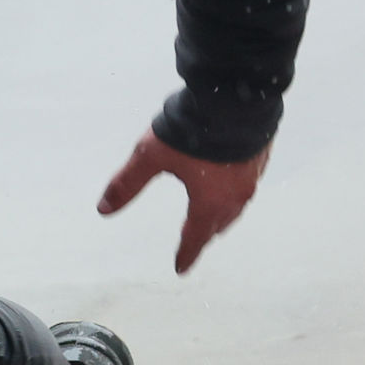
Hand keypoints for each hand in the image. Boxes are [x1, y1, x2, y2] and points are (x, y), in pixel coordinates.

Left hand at [99, 133, 269, 275]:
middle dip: (206, 235)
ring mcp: (252, 176)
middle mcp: (235, 196)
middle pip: (219, 224)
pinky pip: (248, 182)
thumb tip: (103, 209)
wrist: (236, 96)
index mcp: (209, 202)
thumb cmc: (192, 129)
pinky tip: (232, 178)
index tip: (180, 268)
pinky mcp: (261, 155)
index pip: (194, 238)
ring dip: (223, 214)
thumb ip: (128, 183)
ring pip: (237, 206)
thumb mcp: (151, 156)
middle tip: (196, 242)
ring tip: (215, 216)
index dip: (185, 254)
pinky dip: (236, 189)